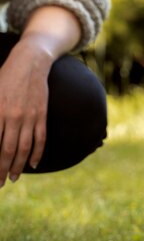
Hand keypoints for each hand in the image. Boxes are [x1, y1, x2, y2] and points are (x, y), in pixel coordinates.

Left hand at [0, 5, 80, 185]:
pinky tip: (33, 164)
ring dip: (18, 166)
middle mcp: (13, 116)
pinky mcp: (42, 116)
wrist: (30, 62)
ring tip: (13, 178)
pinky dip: (37, 153)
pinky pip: (40, 139)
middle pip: (7, 150)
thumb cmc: (5, 77)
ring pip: (24, 148)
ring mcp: (30, 117)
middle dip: (2, 169)